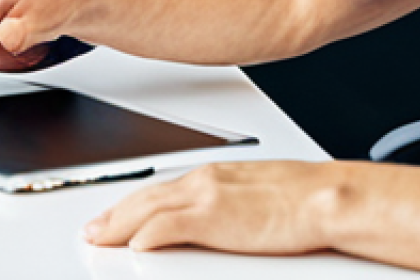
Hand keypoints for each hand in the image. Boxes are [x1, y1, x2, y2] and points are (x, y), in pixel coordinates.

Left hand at [83, 161, 338, 253]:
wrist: (325, 196)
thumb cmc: (301, 198)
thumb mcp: (254, 196)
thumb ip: (228, 204)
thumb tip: (216, 221)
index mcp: (213, 175)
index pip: (161, 189)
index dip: (133, 203)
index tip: (115, 214)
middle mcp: (204, 180)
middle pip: (146, 196)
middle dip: (116, 213)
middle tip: (93, 228)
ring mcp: (208, 195)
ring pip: (149, 207)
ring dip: (120, 222)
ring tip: (99, 236)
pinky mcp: (215, 216)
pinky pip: (170, 224)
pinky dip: (148, 232)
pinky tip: (134, 243)